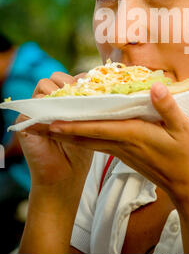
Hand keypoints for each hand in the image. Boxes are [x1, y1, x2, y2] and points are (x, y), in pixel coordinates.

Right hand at [15, 71, 92, 191]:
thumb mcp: (88, 124)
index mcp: (66, 100)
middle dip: (68, 82)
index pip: (72, 78)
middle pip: (56, 77)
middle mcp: (50, 102)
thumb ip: (89, 105)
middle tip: (79, 95)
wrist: (66, 176)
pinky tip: (58, 114)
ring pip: (44, 85)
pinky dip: (46, 107)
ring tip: (70, 105)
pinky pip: (33, 104)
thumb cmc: (80, 152)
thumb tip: (99, 84)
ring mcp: (37, 109)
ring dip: (58, 92)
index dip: (81, 80)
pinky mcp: (25, 121)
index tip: (92, 87)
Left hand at [46, 82, 188, 204]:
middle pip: (88, 137)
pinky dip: (87, 137)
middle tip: (43, 120)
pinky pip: (101, 145)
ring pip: (92, 142)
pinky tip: (83, 130)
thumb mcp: (186, 130)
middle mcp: (124, 144)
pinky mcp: (127, 156)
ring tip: (54, 124)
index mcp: (135, 135)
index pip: (98, 128)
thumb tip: (155, 87)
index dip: (75, 124)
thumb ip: (168, 108)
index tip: (53, 121)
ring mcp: (124, 153)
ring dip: (73, 134)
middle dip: (65, 129)